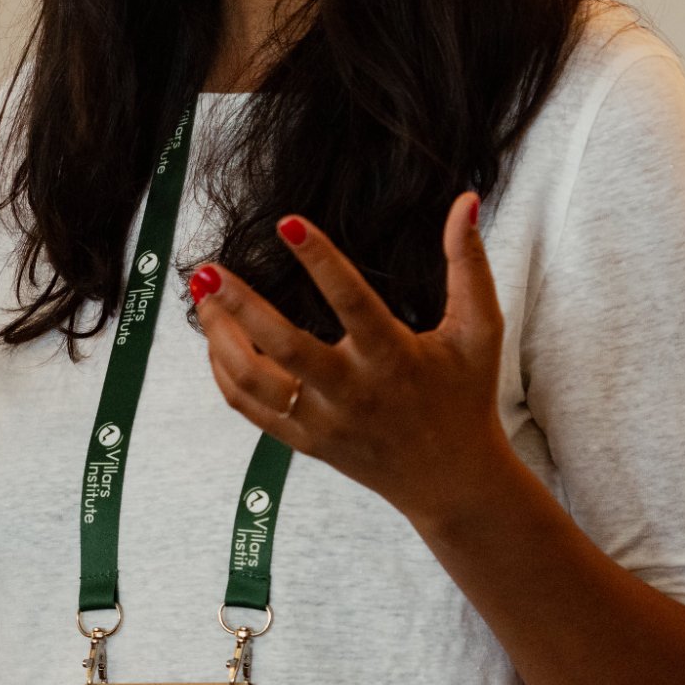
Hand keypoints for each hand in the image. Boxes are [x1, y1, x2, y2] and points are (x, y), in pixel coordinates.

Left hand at [189, 196, 515, 536]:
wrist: (452, 481)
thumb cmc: (465, 396)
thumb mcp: (479, 330)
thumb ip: (469, 265)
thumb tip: (466, 202)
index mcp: (395, 359)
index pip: (352, 303)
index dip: (320, 261)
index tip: (287, 223)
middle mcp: (354, 392)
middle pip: (285, 347)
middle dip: (241, 306)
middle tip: (209, 269)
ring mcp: (324, 421)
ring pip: (254, 380)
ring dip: (220, 337)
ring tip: (204, 296)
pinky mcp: (304, 441)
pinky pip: (249, 408)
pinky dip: (223, 372)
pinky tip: (216, 339)